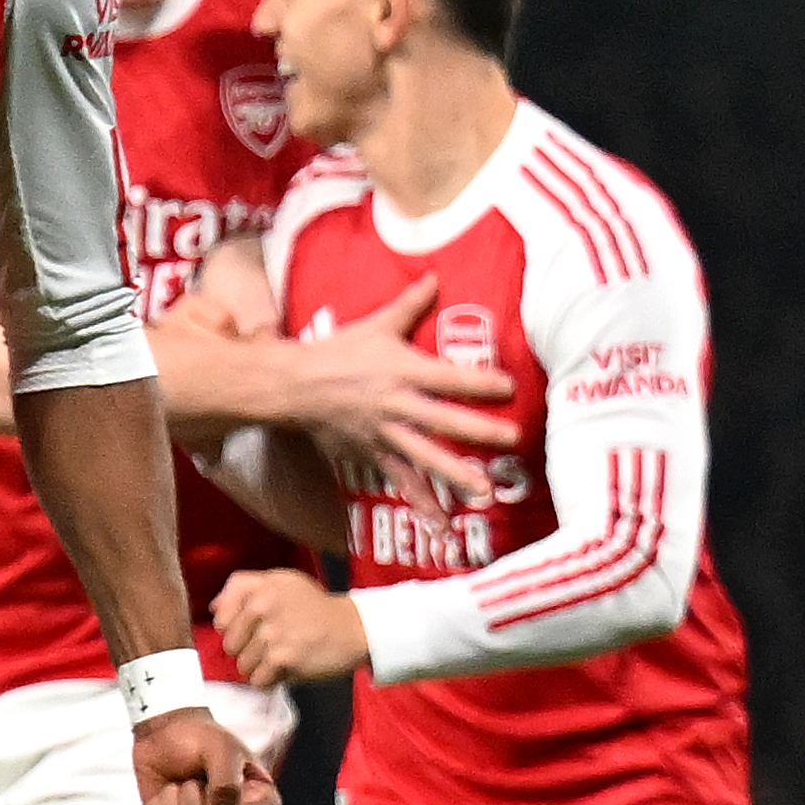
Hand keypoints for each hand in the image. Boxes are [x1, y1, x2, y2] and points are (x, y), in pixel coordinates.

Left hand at [129, 703, 278, 804]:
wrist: (163, 735)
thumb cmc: (202, 740)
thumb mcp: (223, 750)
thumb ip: (228, 786)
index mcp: (262, 803)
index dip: (232, 792)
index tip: (228, 766)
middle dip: (201, 793)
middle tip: (202, 773)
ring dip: (180, 796)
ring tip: (186, 781)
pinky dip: (161, 804)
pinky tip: (169, 792)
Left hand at [213, 568, 372, 686]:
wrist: (353, 628)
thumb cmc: (314, 606)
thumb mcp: (282, 582)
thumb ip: (244, 587)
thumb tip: (213, 609)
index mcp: (259, 587)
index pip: (221, 618)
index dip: (234, 629)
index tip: (253, 630)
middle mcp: (262, 607)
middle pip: (230, 645)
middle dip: (247, 650)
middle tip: (272, 645)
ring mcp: (272, 634)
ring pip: (243, 665)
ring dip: (260, 667)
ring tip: (282, 655)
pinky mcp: (282, 659)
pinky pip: (258, 680)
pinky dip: (271, 680)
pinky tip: (287, 668)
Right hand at [281, 274, 514, 505]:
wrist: (292, 386)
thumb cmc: (337, 352)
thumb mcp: (375, 325)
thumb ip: (410, 304)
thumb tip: (436, 275)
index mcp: (401, 370)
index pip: (447, 376)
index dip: (479, 381)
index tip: (508, 387)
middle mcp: (396, 404)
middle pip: (442, 419)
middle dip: (477, 430)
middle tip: (511, 438)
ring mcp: (385, 434)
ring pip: (425, 457)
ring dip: (456, 475)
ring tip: (485, 491)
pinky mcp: (374, 455)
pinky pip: (402, 483)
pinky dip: (422, 506)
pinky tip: (444, 528)